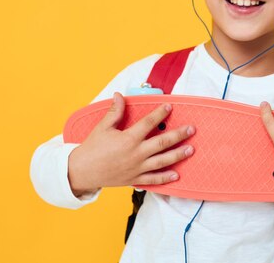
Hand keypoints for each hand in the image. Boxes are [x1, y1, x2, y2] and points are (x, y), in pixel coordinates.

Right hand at [68, 92, 195, 196]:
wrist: (82, 172)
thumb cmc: (92, 148)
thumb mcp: (102, 127)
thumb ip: (114, 112)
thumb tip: (119, 95)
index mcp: (128, 139)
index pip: (148, 123)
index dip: (160, 113)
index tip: (169, 106)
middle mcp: (136, 154)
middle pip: (162, 143)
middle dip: (179, 135)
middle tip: (191, 129)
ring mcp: (137, 168)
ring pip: (162, 161)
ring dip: (178, 155)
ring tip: (190, 149)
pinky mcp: (135, 179)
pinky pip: (153, 180)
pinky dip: (165, 178)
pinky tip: (176, 175)